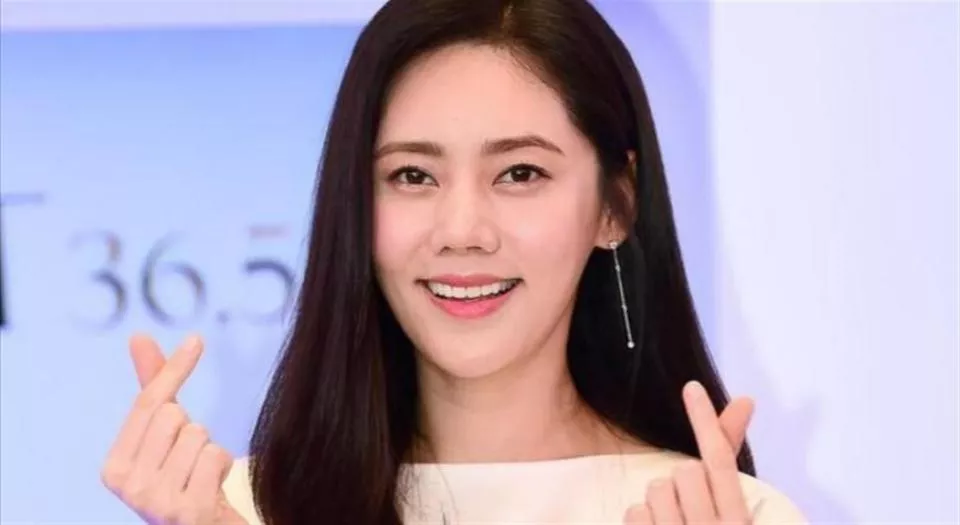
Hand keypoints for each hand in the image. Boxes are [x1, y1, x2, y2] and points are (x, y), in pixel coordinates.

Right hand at [100, 334, 247, 524]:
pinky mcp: (187, 510)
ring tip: (201, 478)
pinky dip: (222, 466)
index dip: (175, 370)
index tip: (197, 340)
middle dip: (192, 430)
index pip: (147, 404)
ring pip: (198, 433)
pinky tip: (212, 489)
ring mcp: (155, 500)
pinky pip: (215, 455)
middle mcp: (127, 485)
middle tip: (190, 463)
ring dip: (209, 450)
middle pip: (175, 416)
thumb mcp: (167, 438)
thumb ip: (153, 389)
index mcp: (113, 468)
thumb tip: (139, 336)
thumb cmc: (185, 479)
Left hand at [625, 381, 754, 524]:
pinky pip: (636, 513)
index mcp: (738, 521)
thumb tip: (746, 400)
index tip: (692, 387)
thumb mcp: (727, 511)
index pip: (722, 460)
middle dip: (677, 481)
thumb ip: (727, 458)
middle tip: (682, 509)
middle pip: (686, 470)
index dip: (706, 421)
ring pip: (658, 488)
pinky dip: (638, 522)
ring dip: (656, 503)